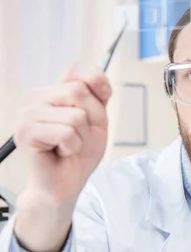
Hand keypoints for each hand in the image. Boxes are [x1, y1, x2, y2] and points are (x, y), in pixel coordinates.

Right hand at [13, 63, 111, 251]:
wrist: (66, 182)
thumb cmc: (79, 152)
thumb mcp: (97, 120)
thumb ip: (98, 97)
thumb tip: (100, 83)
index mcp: (55, 91)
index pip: (77, 69)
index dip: (97, 81)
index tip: (104, 99)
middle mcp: (38, 98)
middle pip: (79, 91)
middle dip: (91, 119)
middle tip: (79, 136)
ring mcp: (29, 113)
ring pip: (76, 115)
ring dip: (81, 137)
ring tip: (68, 146)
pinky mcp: (26, 132)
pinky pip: (66, 132)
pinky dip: (72, 146)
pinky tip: (60, 152)